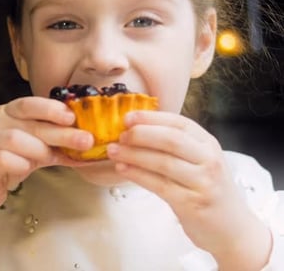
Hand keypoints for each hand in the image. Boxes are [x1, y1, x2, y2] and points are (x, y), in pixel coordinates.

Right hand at [0, 96, 92, 243]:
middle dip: (60, 132)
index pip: (30, 104)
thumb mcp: (33, 154)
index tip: (73, 117)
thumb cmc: (6, 167)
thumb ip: (56, 148)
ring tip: (48, 159)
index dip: (52, 108)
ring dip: (38, 149)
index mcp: (8, 114)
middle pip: (29, 122)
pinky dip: (20, 164)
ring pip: (16, 139)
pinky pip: (3, 159)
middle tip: (84, 140)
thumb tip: (88, 148)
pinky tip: (25, 169)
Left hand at [107, 111, 270, 269]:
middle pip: (170, 140)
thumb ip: (175, 146)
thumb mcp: (199, 161)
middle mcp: (208, 159)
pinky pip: (159, 185)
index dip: (150, 118)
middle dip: (140, 134)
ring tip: (113, 151)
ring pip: (162, 162)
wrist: (232, 228)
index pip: (178, 122)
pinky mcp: (192, 203)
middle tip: (119, 135)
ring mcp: (203, 182)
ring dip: (133, 155)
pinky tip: (122, 170)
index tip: (127, 117)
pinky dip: (137, 175)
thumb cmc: (207, 191)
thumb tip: (135, 130)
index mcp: (208, 143)